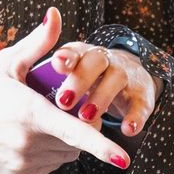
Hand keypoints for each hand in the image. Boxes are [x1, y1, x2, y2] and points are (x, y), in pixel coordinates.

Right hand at [0, 7, 130, 173]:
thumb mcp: (7, 63)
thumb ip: (39, 42)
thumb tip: (55, 14)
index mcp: (31, 114)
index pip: (75, 133)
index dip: (101, 147)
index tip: (123, 157)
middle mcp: (28, 143)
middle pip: (74, 142)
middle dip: (77, 126)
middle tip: (61, 109)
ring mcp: (23, 164)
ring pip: (63, 156)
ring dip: (63, 142)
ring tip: (39, 122)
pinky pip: (47, 168)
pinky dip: (46, 154)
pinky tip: (27, 139)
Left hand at [46, 39, 161, 137]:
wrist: (129, 78)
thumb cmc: (85, 78)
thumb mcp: (65, 71)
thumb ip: (47, 64)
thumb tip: (32, 43)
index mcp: (81, 53)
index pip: (73, 51)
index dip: (66, 57)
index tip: (56, 64)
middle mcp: (104, 60)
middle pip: (95, 62)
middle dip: (79, 81)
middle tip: (63, 101)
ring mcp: (124, 76)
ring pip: (116, 80)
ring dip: (102, 97)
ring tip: (87, 117)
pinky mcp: (140, 95)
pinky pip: (140, 104)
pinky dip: (135, 117)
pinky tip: (126, 130)